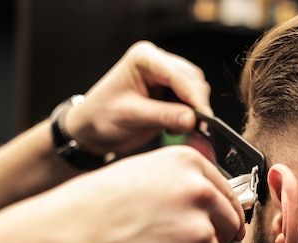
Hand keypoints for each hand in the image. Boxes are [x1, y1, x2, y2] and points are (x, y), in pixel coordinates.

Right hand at [31, 145, 244, 242]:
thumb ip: (182, 183)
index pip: (227, 192)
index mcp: (190, 165)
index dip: (224, 211)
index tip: (225, 222)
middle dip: (211, 236)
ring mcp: (199, 234)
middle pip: (228, 223)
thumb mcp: (143, 173)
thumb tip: (208, 204)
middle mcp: (202, 195)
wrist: (69, 239)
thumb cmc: (95, 207)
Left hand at [64, 41, 211, 155]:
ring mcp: (165, 75)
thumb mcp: (131, 117)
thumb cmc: (102, 117)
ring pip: (196, 89)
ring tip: (180, 128)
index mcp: (143, 58)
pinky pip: (191, 99)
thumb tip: (194, 119)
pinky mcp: (170, 91)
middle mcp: (157, 61)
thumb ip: (164, 116)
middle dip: (196, 104)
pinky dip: (191, 114)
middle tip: (197, 128)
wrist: (92, 128)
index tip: (205, 118)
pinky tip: (178, 126)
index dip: (194, 97)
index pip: (178, 75)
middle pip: (192, 79)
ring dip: (195, 110)